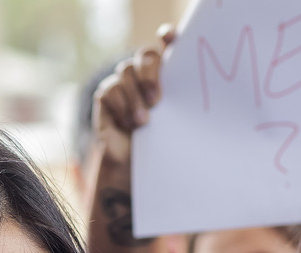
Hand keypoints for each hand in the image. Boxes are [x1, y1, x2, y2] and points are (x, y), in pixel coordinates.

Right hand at [92, 26, 174, 165]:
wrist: (135, 167)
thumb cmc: (160, 143)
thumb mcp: (176, 120)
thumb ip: (180, 98)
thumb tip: (194, 83)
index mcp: (166, 74)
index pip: (167, 44)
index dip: (168, 36)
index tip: (170, 38)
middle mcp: (144, 73)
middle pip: (146, 55)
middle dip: (150, 74)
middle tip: (156, 100)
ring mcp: (123, 82)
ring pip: (126, 70)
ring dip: (135, 97)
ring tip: (143, 122)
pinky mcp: (105, 95)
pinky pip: (111, 90)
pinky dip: (121, 107)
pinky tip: (128, 125)